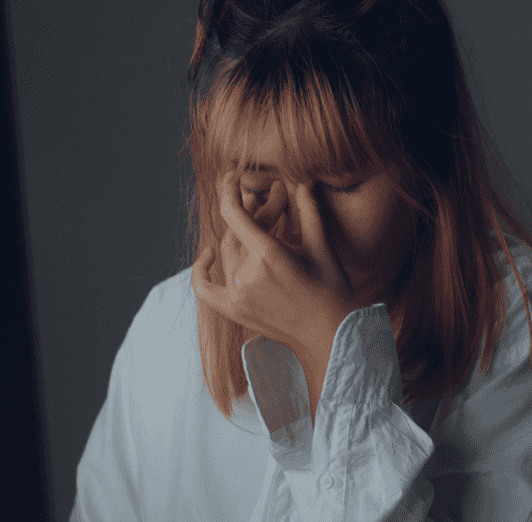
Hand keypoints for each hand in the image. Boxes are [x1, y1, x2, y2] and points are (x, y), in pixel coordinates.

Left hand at [190, 170, 356, 383]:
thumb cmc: (331, 290)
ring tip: (255, 223)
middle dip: (251, 213)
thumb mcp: (323, 247)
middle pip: (235, 232)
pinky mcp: (234, 310)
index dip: (228, 189)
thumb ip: (309, 211)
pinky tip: (208, 254)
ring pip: (227, 254)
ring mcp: (237, 294)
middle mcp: (247, 274)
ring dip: (238, 236)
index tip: (231, 176)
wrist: (327, 335)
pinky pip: (204, 288)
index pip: (233, 213)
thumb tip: (303, 181)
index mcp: (268, 255)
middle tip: (266, 202)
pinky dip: (200, 270)